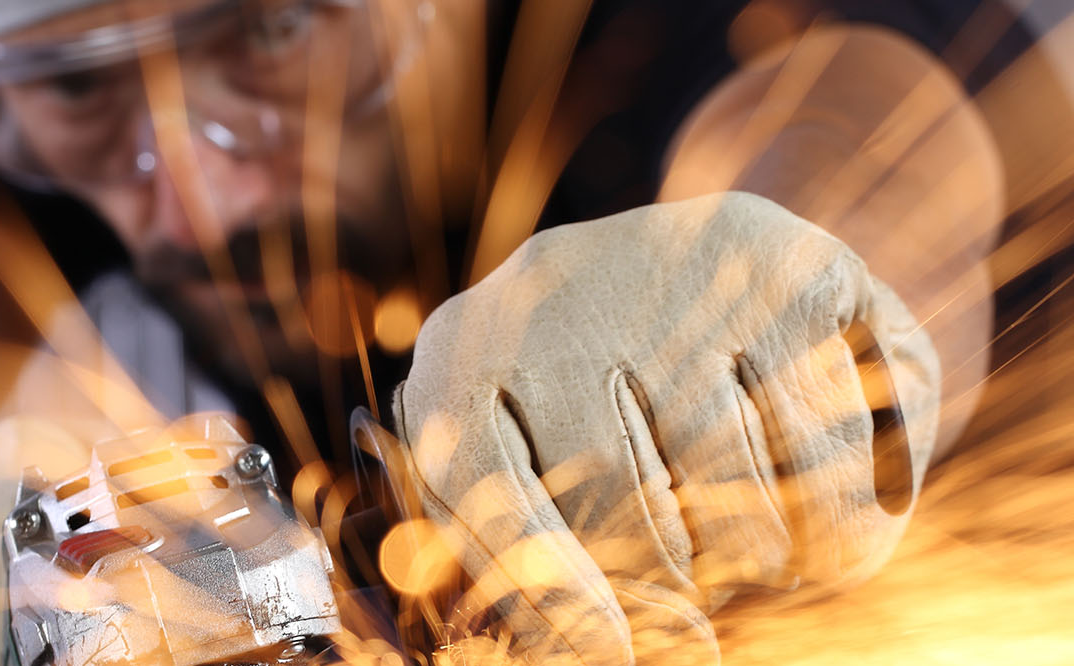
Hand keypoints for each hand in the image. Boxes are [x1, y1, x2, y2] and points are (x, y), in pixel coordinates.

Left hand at [393, 192, 939, 663]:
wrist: (707, 274)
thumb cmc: (590, 414)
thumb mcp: (522, 473)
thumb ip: (522, 561)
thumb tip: (600, 654)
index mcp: (463, 354)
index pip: (484, 485)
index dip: (555, 593)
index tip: (616, 657)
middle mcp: (555, 291)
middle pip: (620, 488)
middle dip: (677, 575)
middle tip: (705, 596)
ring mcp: (674, 269)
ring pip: (734, 470)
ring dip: (769, 555)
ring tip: (766, 556)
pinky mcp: (795, 268)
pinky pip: (832, 436)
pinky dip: (855, 506)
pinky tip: (839, 511)